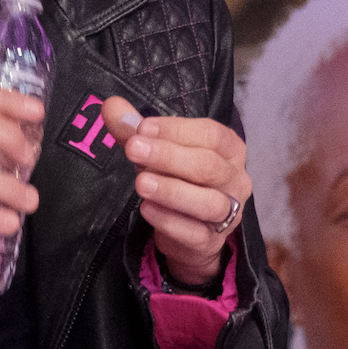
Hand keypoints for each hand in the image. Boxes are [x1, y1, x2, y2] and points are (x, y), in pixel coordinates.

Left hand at [102, 98, 251, 287]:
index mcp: (229, 150)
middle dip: (169, 156)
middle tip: (133, 149)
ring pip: (209, 203)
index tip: (143, 128)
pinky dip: (170, 221)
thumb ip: (135, 129)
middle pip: (209, 166)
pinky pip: (196, 233)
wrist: (190, 233)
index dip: (177, 130)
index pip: (212, 134)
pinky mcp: (211, 242)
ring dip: (172, 191)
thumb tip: (111, 106)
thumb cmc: (178, 179)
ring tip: (141, 183)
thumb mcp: (158, 151)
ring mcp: (228, 214)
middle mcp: (236, 180)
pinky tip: (147, 210)